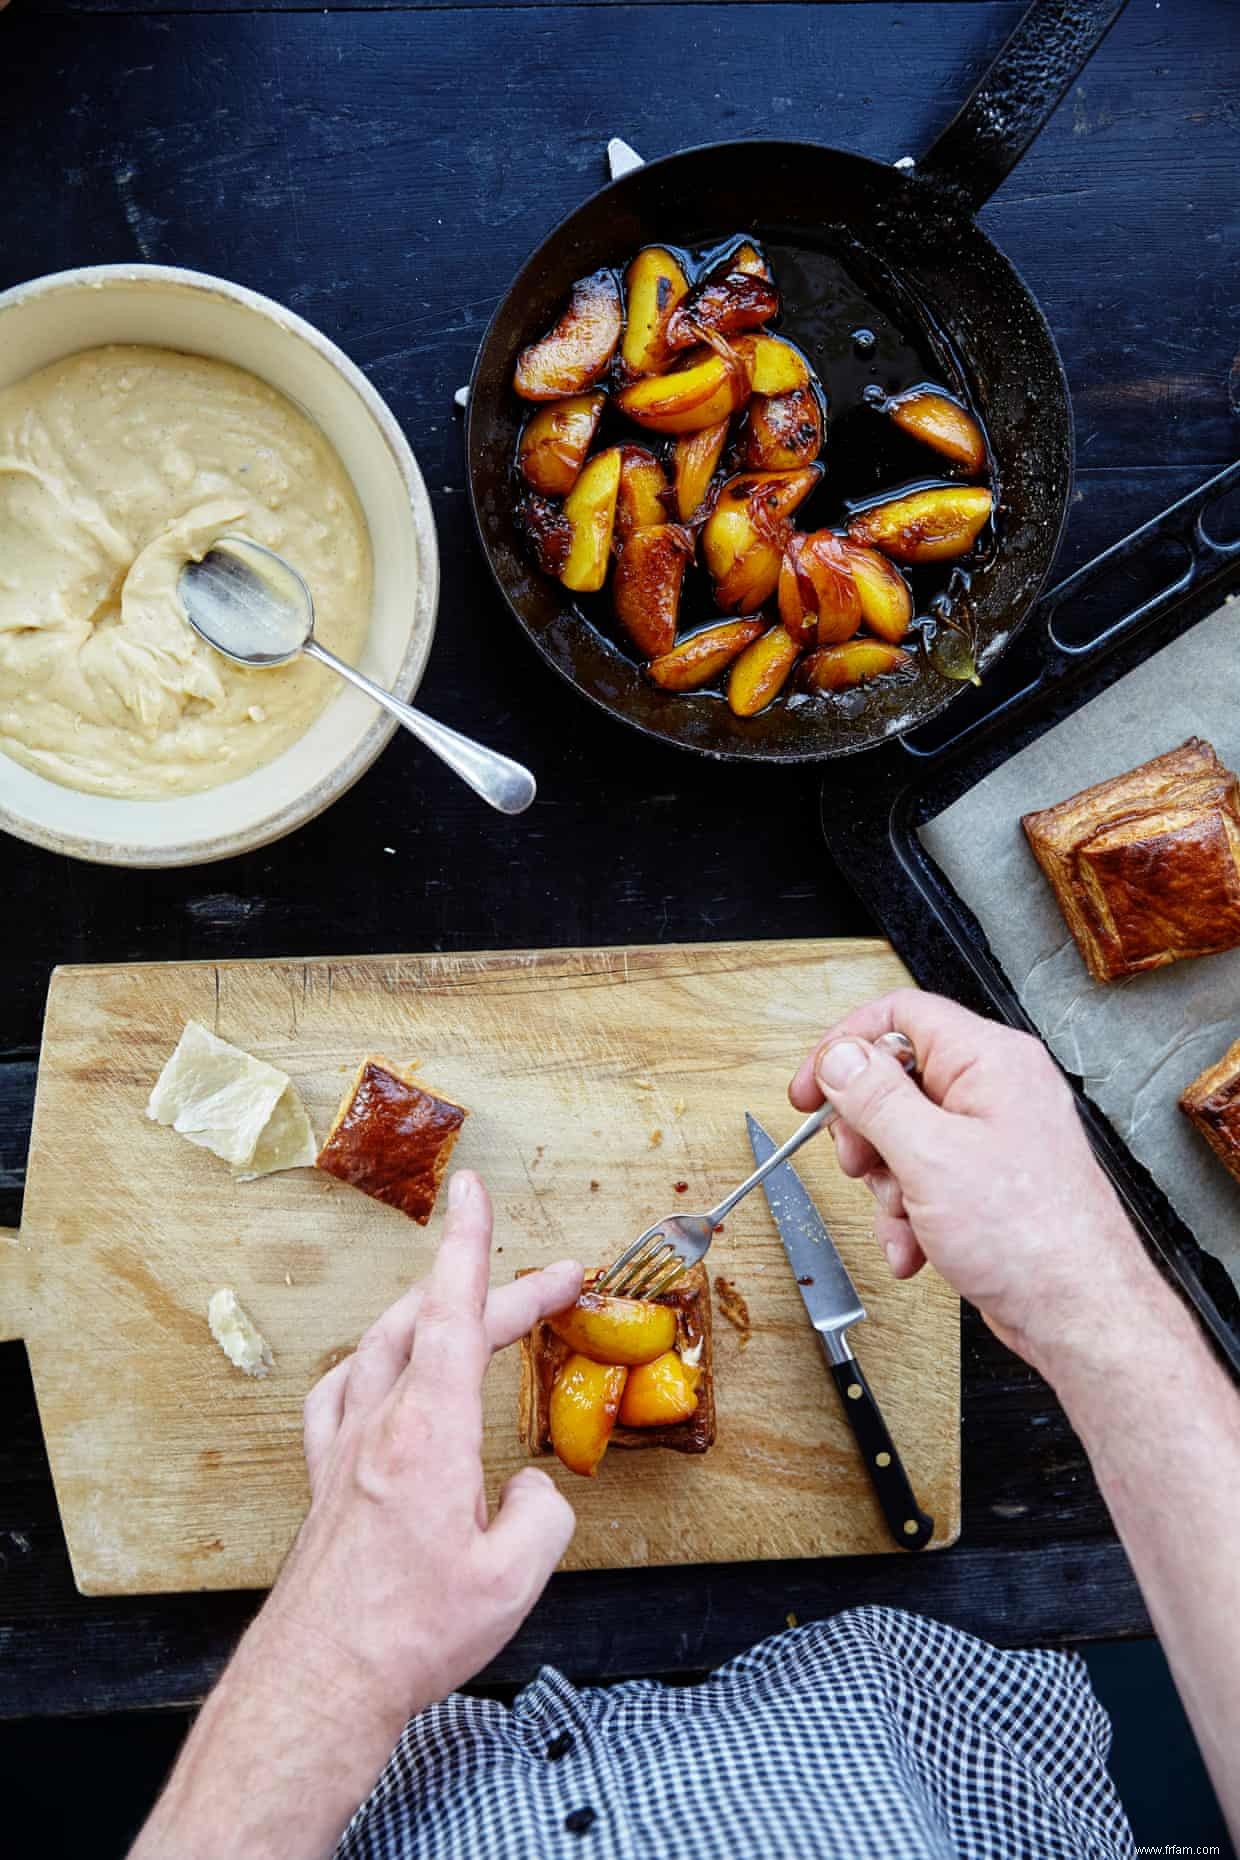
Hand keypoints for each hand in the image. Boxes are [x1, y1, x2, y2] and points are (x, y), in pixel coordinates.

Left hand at [263, 1171, 581, 1728]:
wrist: (319, 1681)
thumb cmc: (408, 1635)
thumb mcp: (514, 1579)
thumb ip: (543, 1516)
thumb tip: (532, 1491)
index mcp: (430, 1431)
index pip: (454, 1312)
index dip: (469, 1243)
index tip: (474, 1189)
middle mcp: (380, 1423)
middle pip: (432, 1321)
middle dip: (493, 1287)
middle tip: (553, 1283)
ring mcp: (345, 1448)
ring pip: (384, 1344)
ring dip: (432, 1311)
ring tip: (473, 1307)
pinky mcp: (326, 1480)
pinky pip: (343, 1390)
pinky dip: (375, 1359)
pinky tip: (381, 1369)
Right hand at [789, 988, 1160, 1378]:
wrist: (1078, 1314)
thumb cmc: (1032, 1237)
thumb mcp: (930, 1155)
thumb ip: (875, 1097)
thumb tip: (840, 1056)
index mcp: (990, 1061)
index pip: (899, 1016)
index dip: (845, 1046)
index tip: (812, 1088)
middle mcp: (995, 1090)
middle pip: (895, 1080)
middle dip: (866, 1131)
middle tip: (859, 1162)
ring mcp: (992, 1137)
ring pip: (903, 1137)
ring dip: (887, 1186)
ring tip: (904, 1217)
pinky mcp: (987, 1182)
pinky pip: (924, 1179)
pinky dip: (909, 1214)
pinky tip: (915, 1246)